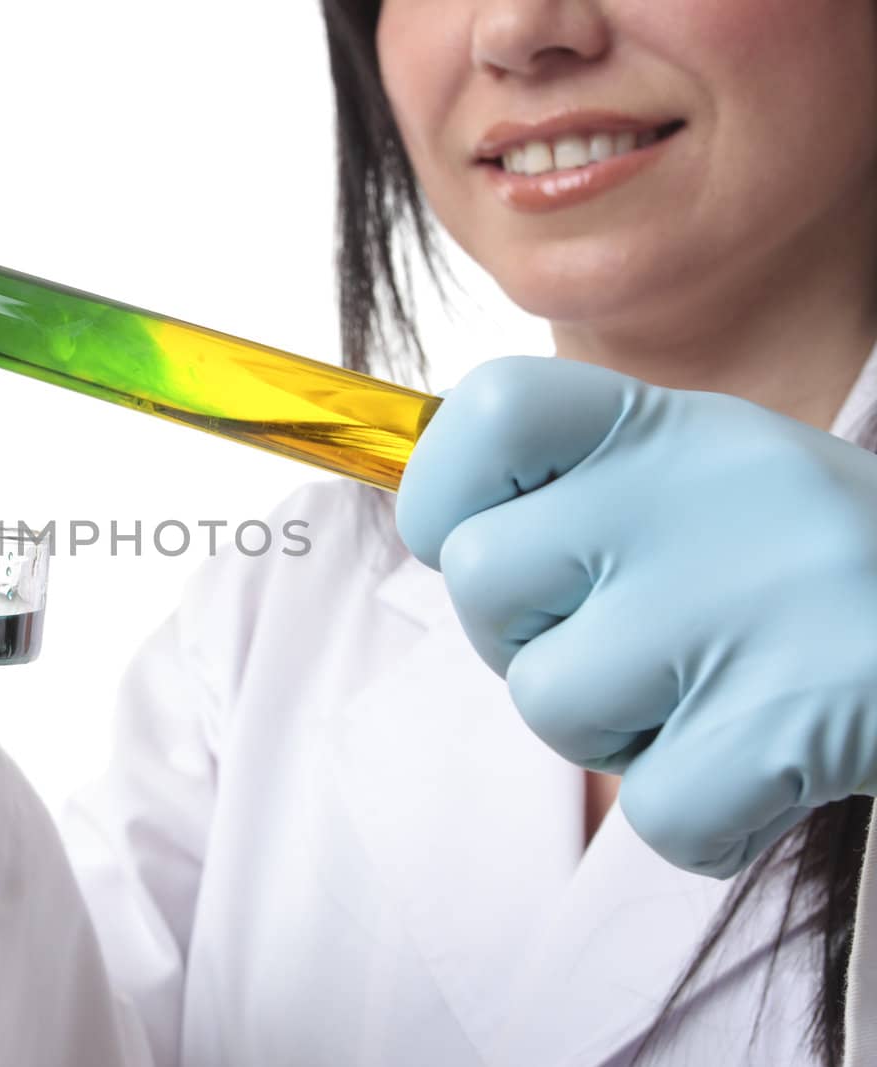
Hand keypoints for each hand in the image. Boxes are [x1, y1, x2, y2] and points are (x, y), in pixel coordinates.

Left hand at [396, 356, 876, 877]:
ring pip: (549, 704)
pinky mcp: (793, 714)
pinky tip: (769, 775)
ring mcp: (745, 597)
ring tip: (716, 703)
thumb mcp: (705, 485)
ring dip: (616, 734)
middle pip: (484, 581)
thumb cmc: (811, 573)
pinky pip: (655, 809)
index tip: (473, 537)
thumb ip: (579, 496)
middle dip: (527, 642)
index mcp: (669, 425)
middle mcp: (699, 490)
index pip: (490, 410)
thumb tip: (438, 538)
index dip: (444, 489)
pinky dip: (703, 820)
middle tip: (626, 649)